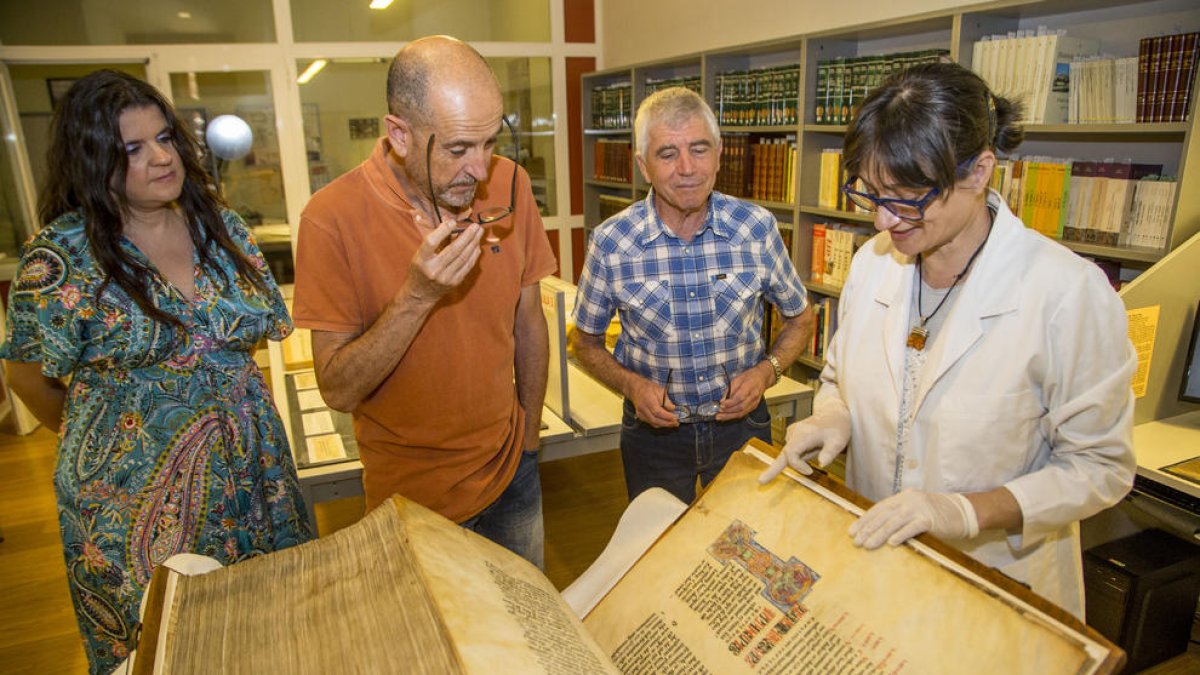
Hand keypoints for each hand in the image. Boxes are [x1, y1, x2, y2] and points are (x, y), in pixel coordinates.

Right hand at [402, 219, 482, 303]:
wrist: (421, 294)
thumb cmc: (420, 269)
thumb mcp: (421, 254)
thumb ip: (435, 239)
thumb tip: (449, 221)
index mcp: (421, 260)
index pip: (431, 242)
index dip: (442, 231)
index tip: (453, 222)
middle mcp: (433, 269)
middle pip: (453, 250)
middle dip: (467, 236)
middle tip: (475, 226)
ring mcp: (445, 277)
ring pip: (463, 257)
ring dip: (473, 243)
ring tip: (479, 233)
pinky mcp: (455, 282)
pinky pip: (467, 266)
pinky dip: (473, 255)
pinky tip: (477, 246)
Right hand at [627, 375, 677, 428]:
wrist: (635, 388)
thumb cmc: (649, 387)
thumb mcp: (660, 390)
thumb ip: (666, 400)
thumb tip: (673, 409)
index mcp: (648, 400)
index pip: (658, 412)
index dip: (668, 416)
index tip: (676, 418)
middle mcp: (643, 409)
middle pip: (655, 420)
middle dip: (667, 423)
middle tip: (676, 423)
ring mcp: (640, 413)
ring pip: (653, 423)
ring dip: (664, 425)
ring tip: (673, 424)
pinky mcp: (640, 416)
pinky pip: (650, 422)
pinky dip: (659, 424)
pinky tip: (665, 422)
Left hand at [715, 362, 772, 421]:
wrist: (762, 378)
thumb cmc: (749, 377)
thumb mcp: (737, 378)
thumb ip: (730, 389)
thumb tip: (722, 400)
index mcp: (749, 386)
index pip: (739, 397)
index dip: (729, 403)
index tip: (720, 404)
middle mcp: (753, 396)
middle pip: (740, 407)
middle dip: (728, 411)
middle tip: (718, 413)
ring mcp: (754, 403)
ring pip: (742, 413)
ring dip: (730, 416)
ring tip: (720, 417)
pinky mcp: (753, 407)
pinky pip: (743, 413)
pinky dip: (734, 416)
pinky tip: (726, 417)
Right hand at [758, 404, 849, 482]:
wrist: (834, 412)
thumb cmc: (838, 426)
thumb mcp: (838, 441)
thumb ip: (830, 453)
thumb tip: (822, 464)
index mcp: (803, 434)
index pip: (791, 454)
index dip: (798, 466)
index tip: (810, 472)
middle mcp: (794, 433)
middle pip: (782, 455)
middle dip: (773, 469)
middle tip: (761, 482)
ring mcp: (792, 433)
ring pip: (791, 454)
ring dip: (802, 459)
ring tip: (820, 447)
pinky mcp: (793, 435)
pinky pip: (793, 450)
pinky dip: (801, 454)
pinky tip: (814, 445)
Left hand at [849, 490, 978, 548]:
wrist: (963, 511)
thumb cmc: (937, 515)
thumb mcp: (915, 510)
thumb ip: (898, 516)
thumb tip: (876, 530)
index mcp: (902, 497)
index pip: (878, 508)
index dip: (864, 520)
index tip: (852, 531)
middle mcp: (908, 500)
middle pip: (883, 515)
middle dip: (867, 529)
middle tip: (855, 541)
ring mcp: (919, 508)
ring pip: (893, 522)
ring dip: (878, 535)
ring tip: (867, 545)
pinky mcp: (930, 519)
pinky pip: (912, 528)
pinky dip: (900, 535)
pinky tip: (890, 543)